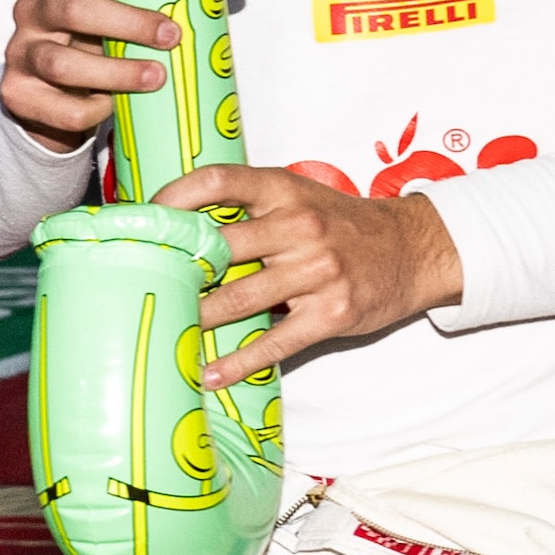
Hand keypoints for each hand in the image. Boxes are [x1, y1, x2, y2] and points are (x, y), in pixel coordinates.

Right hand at [0, 0, 246, 149]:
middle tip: (172, 36)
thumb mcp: (133, 5)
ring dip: (114, 71)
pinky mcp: (16, 92)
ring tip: (156, 77)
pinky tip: (113, 108)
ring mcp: (22, 50)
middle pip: (72, 7)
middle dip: (128, 23)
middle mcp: (35, 6)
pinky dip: (91, 110)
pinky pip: (57, 106)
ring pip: (61, 61)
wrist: (54, 91)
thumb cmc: (102, 36)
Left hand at [153, 163, 463, 391]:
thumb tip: (181, 223)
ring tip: (165, 330)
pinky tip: (209, 373)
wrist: (414, 249)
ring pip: (239, 299)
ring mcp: (317, 272)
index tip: (144, 217)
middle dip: (177, 268)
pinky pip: (274, 341)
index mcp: (284, 191)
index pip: (217, 181)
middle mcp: (299, 228)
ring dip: (196, 319)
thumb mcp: (299, 197)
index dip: (173, 197)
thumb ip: (250, 206)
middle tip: (140, 283)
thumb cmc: (341, 224)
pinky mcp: (331, 313)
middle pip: (220, 247)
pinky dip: (237, 361)